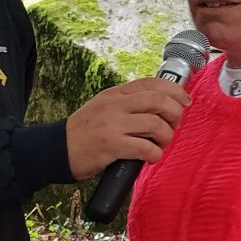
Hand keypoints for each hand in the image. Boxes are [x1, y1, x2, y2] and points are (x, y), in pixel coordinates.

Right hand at [63, 80, 188, 179]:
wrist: (56, 150)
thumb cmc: (83, 132)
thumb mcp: (103, 107)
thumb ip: (127, 103)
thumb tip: (160, 105)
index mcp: (115, 94)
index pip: (152, 83)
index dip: (175, 90)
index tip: (184, 102)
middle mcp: (115, 105)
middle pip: (159, 101)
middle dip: (175, 114)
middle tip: (173, 126)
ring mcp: (112, 125)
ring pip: (155, 125)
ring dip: (166, 137)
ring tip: (160, 145)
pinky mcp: (111, 146)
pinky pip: (145, 148)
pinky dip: (155, 154)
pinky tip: (150, 158)